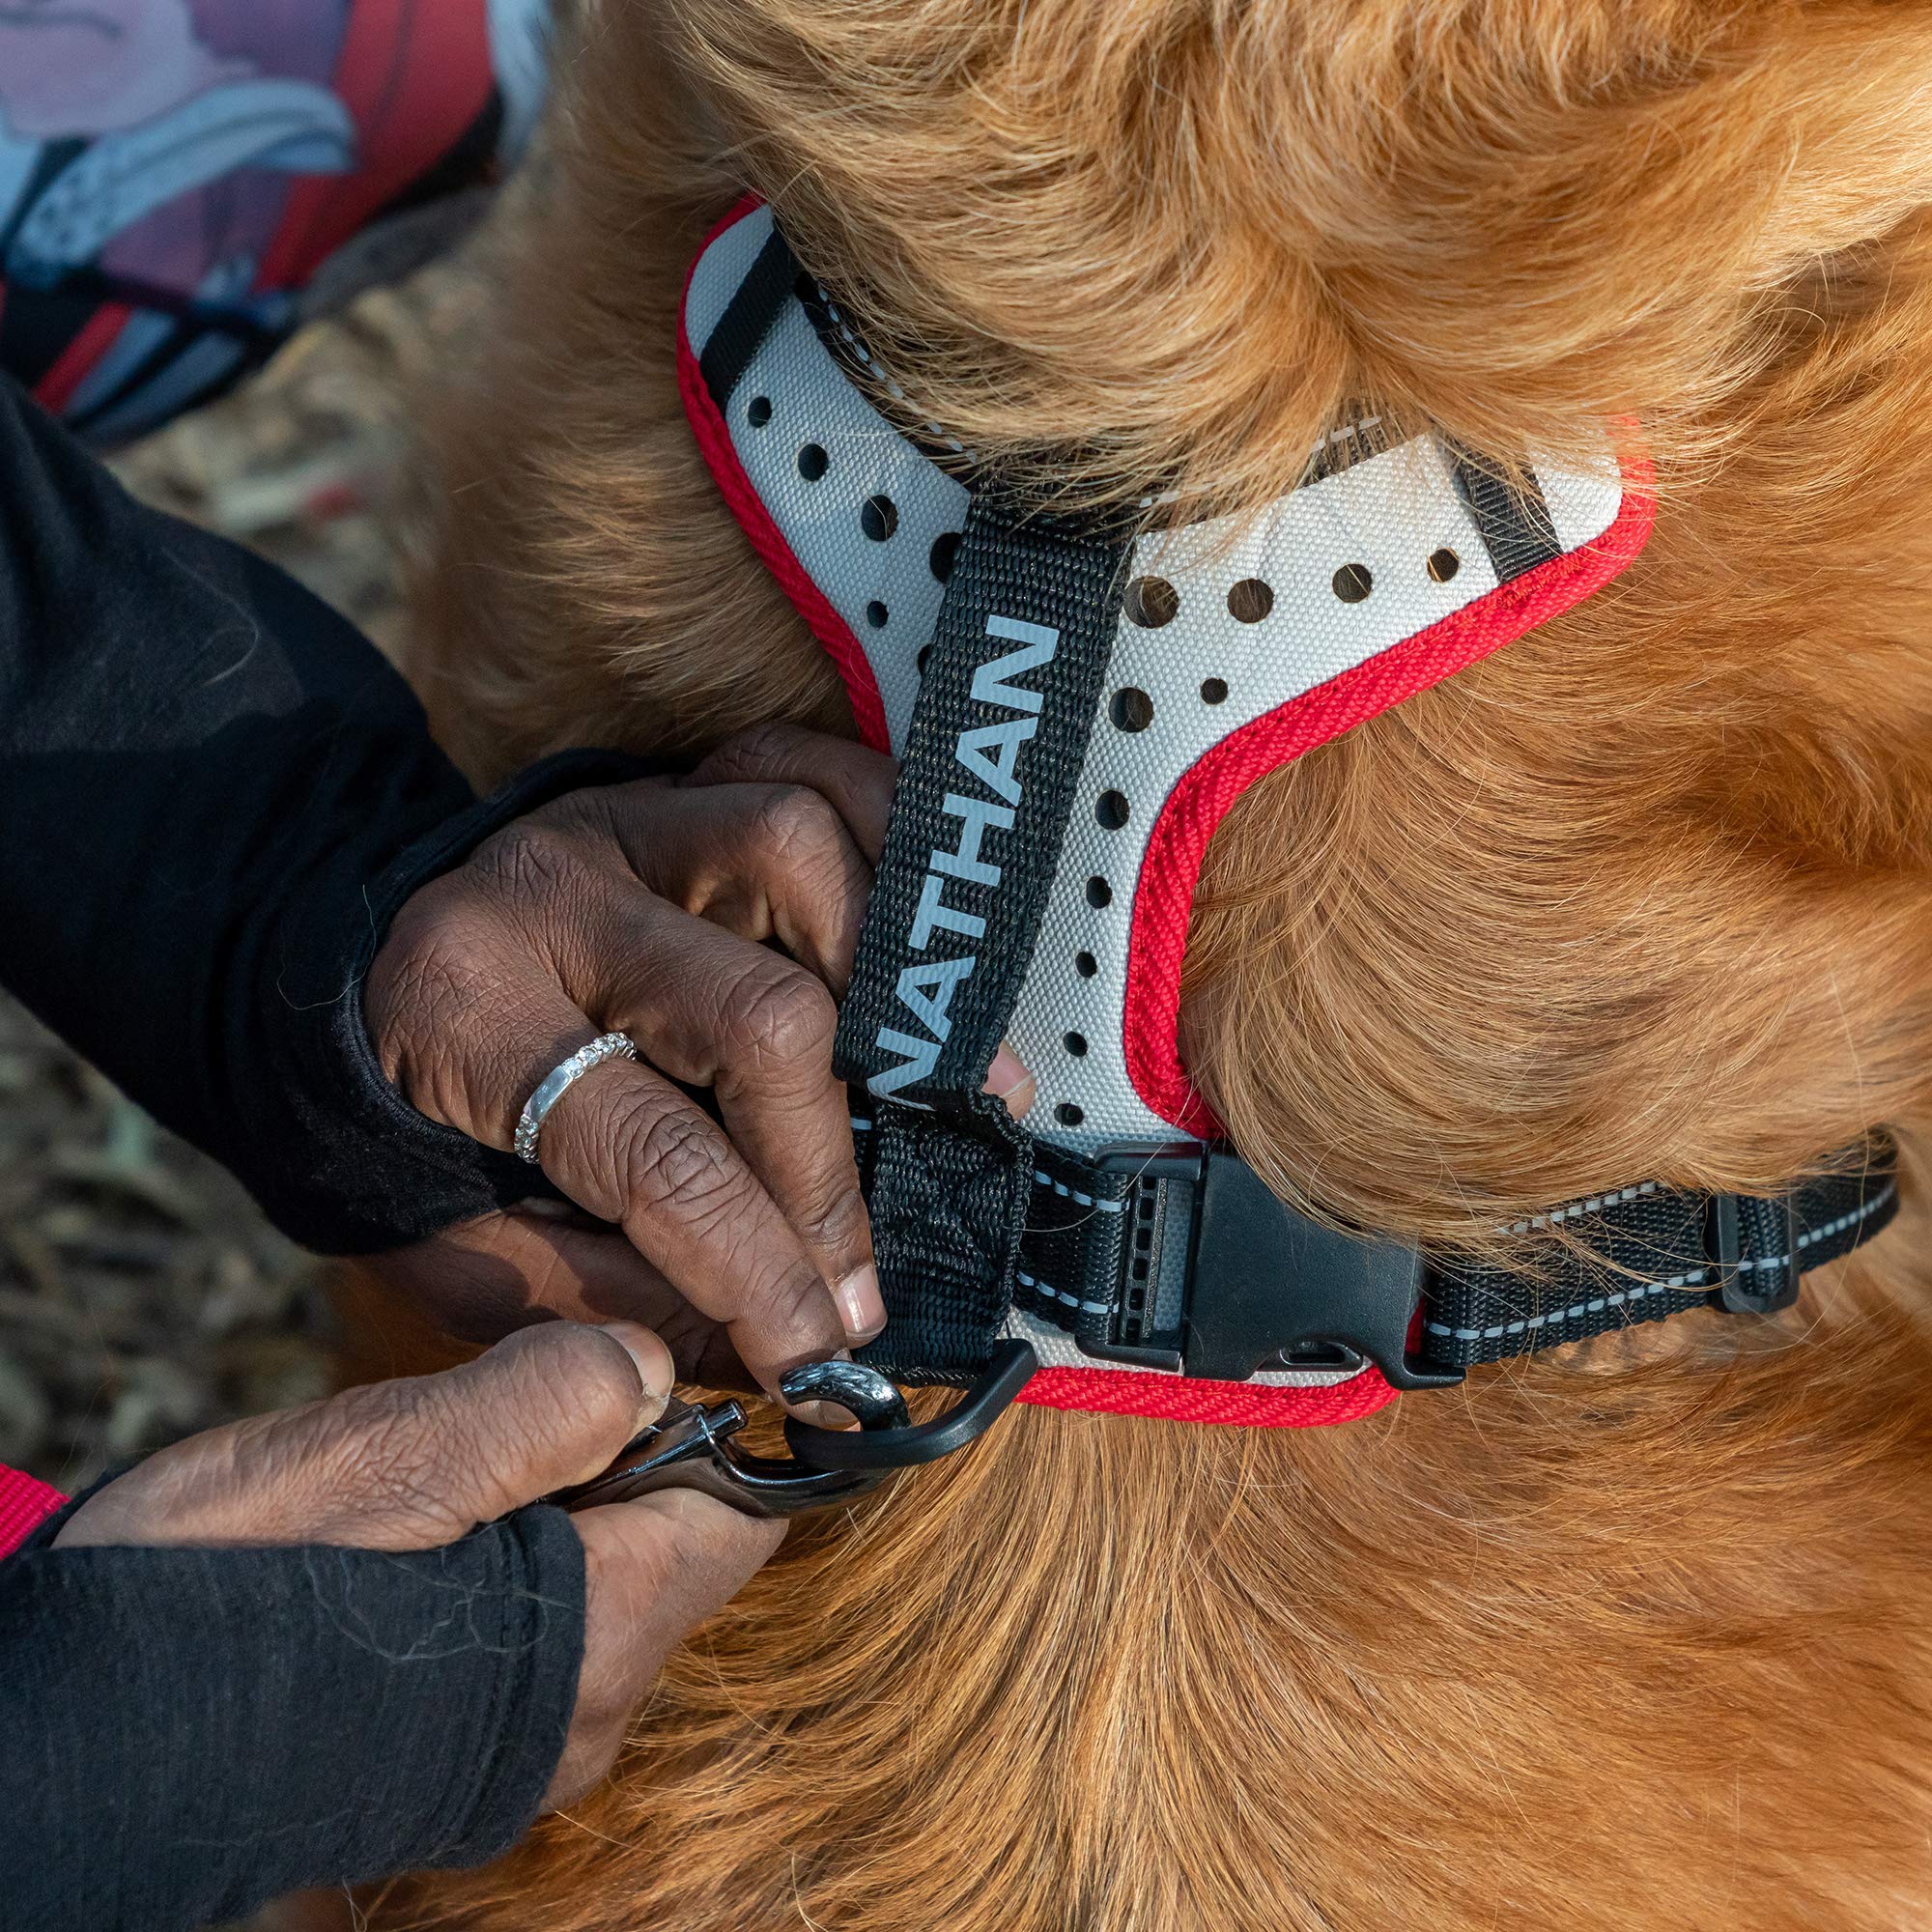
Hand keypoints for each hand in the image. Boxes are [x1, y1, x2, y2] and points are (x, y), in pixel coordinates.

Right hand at [54, 1320, 777, 1809]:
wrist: (70, 1744)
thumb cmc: (214, 1596)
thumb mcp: (383, 1459)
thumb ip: (540, 1405)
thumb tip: (651, 1361)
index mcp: (593, 1640)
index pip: (742, 1516)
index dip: (726, 1421)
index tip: (659, 1353)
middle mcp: (584, 1715)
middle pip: (674, 1545)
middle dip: (620, 1453)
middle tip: (510, 1393)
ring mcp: (525, 1747)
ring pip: (603, 1581)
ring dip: (552, 1501)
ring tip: (444, 1455)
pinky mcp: (464, 1754)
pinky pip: (538, 1632)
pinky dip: (507, 1561)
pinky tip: (413, 1528)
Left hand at [364, 726, 1031, 1392]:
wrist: (347, 968)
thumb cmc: (406, 1123)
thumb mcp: (461, 1241)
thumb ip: (610, 1296)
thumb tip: (780, 1346)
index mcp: (462, 1011)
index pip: (654, 1152)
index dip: (757, 1265)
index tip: (819, 1349)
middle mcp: (549, 891)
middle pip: (761, 1016)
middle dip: (828, 1171)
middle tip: (854, 1276)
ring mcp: (625, 818)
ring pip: (802, 853)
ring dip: (882, 985)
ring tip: (910, 1099)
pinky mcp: (681, 783)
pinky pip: (819, 774)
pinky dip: (892, 848)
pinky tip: (915, 950)